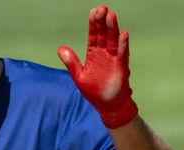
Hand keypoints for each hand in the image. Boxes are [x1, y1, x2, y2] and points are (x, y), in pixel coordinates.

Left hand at [58, 5, 137, 128]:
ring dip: (112, 29)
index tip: (94, 11)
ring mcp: (114, 59)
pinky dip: (123, 45)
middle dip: (103, 22)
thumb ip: (71, 62)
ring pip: (113, 41)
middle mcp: (105, 54)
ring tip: (111, 15)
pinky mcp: (121, 68)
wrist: (107, 106)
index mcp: (94, 54)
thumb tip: (60, 48)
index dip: (93, 23)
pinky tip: (123, 35)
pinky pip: (122, 54)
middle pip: (104, 34)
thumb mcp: (79, 76)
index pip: (94, 35)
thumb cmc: (94, 91)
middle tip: (102, 8)